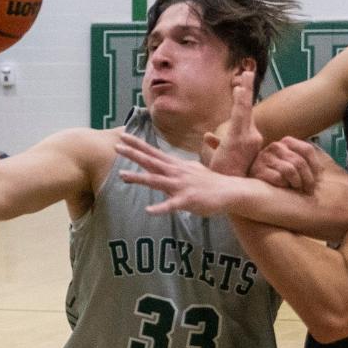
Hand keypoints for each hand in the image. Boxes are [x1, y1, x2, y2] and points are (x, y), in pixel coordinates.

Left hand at [117, 134, 238, 215]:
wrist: (231, 191)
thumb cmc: (211, 182)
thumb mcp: (193, 169)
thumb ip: (178, 168)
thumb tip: (170, 165)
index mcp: (176, 166)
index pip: (154, 153)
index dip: (138, 145)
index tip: (123, 136)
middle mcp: (176, 172)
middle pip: (151, 161)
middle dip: (134, 154)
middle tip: (117, 145)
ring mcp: (181, 186)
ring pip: (156, 181)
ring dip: (139, 178)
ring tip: (122, 175)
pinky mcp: (188, 200)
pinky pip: (171, 205)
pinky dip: (160, 208)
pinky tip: (148, 211)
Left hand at [206, 70, 262, 175]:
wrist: (233, 192)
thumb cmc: (228, 175)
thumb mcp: (222, 158)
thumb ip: (217, 144)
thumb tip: (208, 137)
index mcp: (247, 137)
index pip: (245, 112)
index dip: (244, 95)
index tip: (243, 78)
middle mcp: (251, 135)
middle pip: (247, 107)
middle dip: (247, 88)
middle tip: (248, 71)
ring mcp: (247, 137)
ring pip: (245, 110)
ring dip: (244, 92)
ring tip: (244, 75)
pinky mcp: (239, 139)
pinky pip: (241, 116)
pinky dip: (241, 101)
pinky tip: (238, 89)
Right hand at [250, 137, 322, 193]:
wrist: (252, 182)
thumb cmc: (277, 172)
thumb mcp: (291, 162)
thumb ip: (304, 161)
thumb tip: (323, 171)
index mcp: (287, 142)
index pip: (307, 150)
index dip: (316, 166)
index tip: (318, 179)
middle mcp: (276, 146)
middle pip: (300, 162)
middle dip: (308, 179)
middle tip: (309, 191)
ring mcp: (265, 157)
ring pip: (290, 170)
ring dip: (297, 183)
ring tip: (297, 189)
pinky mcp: (258, 170)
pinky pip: (278, 179)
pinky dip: (284, 186)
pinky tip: (283, 189)